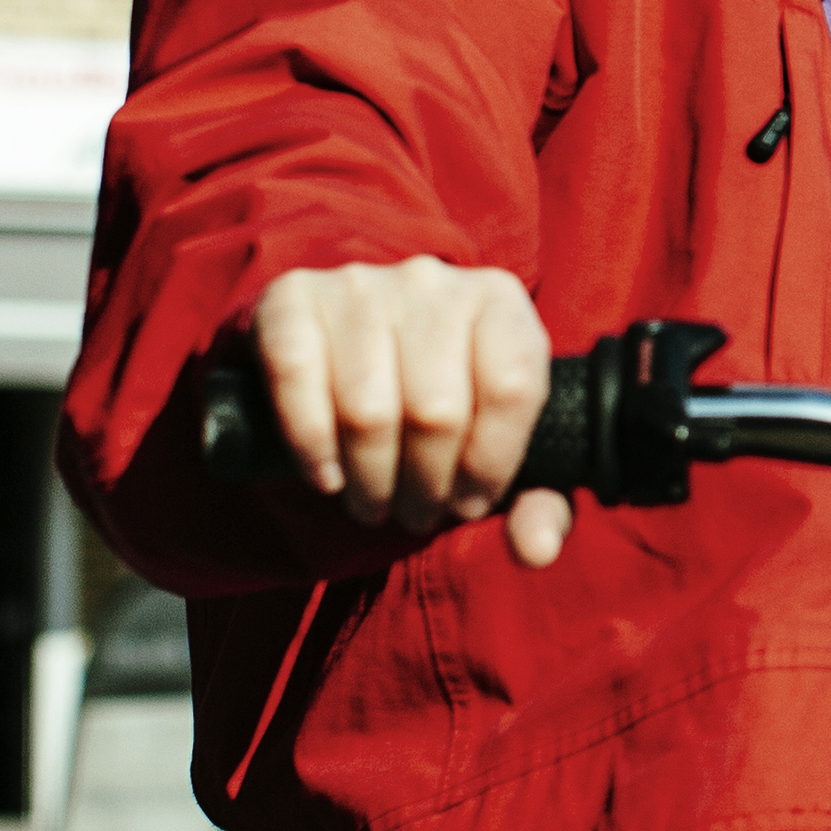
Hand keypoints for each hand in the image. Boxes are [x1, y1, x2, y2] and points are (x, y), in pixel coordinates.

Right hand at [247, 258, 575, 566]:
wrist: (347, 349)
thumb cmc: (441, 405)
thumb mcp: (499, 450)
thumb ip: (538, 505)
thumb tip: (537, 549)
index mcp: (500, 302)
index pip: (513, 387)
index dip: (491, 464)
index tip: (469, 500)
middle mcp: (433, 280)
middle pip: (437, 409)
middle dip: (425, 486)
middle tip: (414, 513)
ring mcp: (360, 284)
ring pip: (367, 409)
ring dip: (369, 480)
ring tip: (373, 502)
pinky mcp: (293, 297)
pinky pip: (298, 379)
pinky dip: (311, 446)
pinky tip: (326, 476)